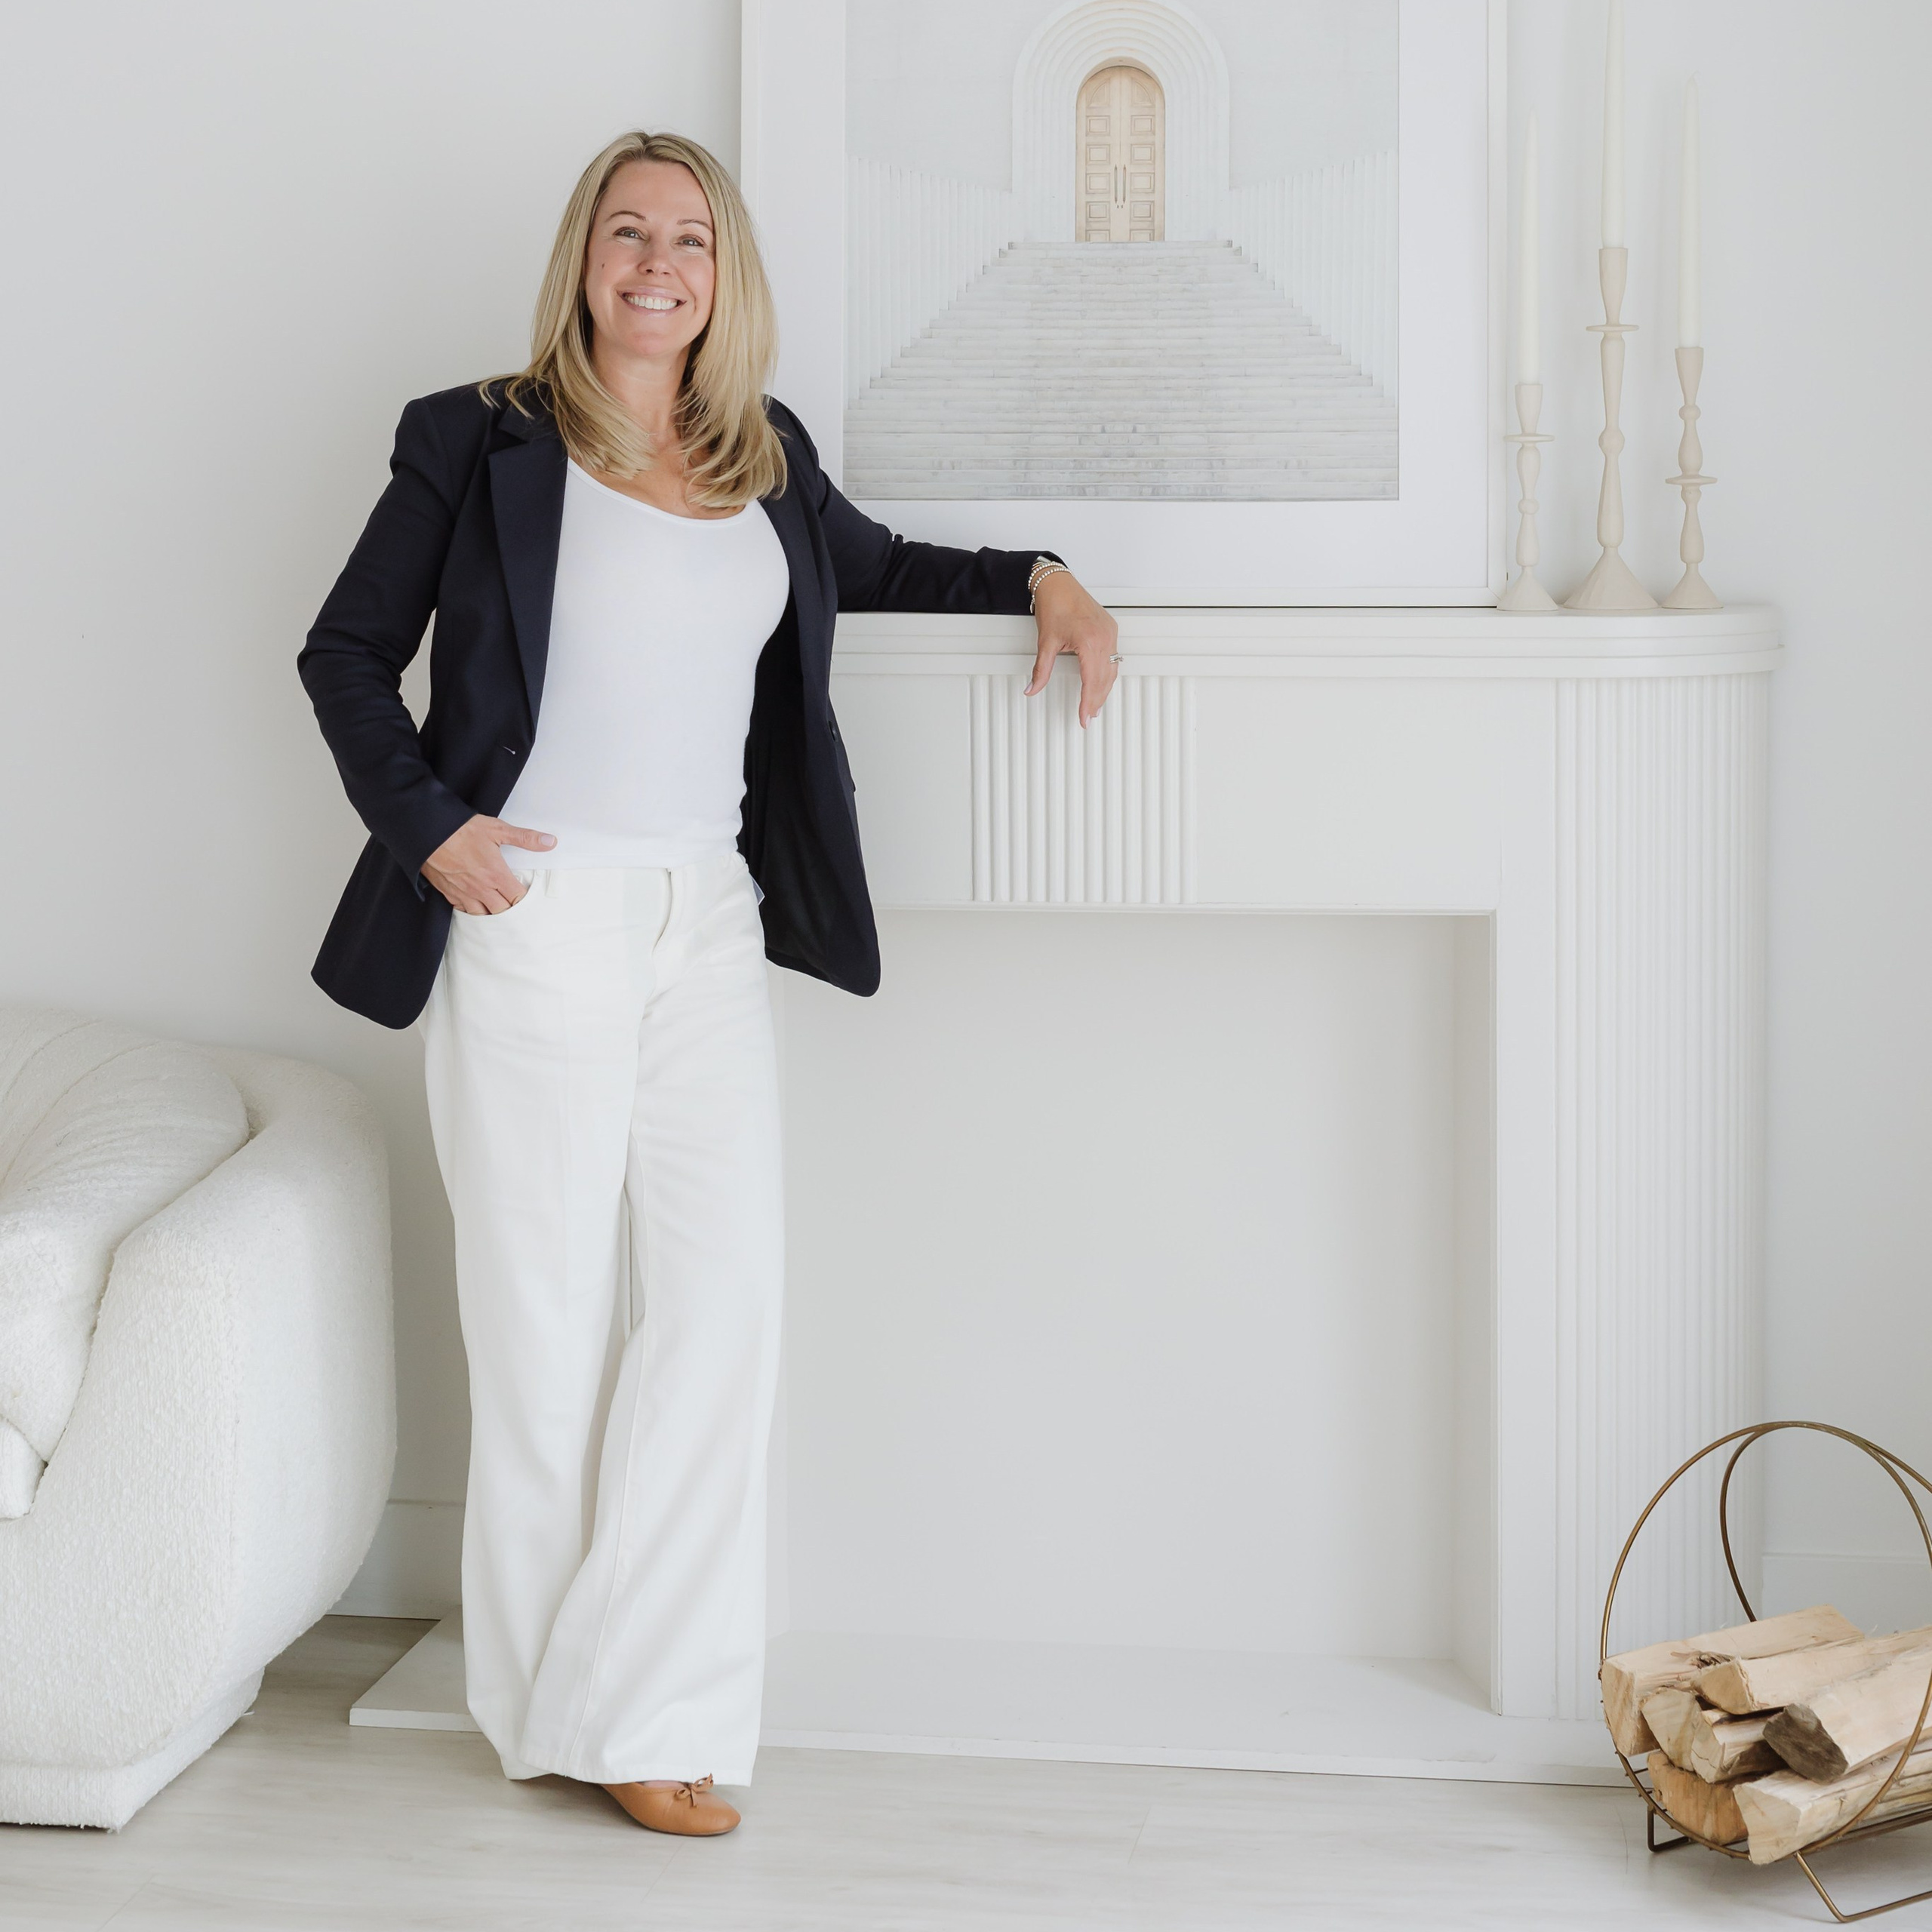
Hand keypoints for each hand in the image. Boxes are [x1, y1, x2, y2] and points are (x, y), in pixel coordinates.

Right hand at [422, 814, 554, 913]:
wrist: (426, 832)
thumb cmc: (460, 829)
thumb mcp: (497, 829)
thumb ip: (525, 838)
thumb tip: (550, 841)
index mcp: (496, 875)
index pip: (517, 898)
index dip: (525, 899)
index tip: (526, 895)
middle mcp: (481, 888)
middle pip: (502, 911)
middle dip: (510, 909)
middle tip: (514, 904)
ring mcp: (463, 893)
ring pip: (482, 916)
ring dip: (491, 913)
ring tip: (497, 908)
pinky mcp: (448, 892)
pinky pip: (463, 910)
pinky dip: (472, 910)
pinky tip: (476, 905)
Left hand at [1024, 570, 1118, 727]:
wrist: (1058, 583)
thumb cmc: (1054, 604)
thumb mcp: (1046, 642)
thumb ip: (1040, 670)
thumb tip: (1032, 689)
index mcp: (1090, 642)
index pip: (1091, 682)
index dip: (1087, 703)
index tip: (1083, 718)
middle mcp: (1104, 638)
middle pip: (1105, 679)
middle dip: (1097, 701)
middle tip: (1089, 717)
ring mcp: (1110, 633)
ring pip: (1112, 670)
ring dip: (1105, 689)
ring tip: (1096, 706)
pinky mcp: (1111, 629)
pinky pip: (1114, 657)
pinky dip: (1108, 673)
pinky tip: (1103, 683)